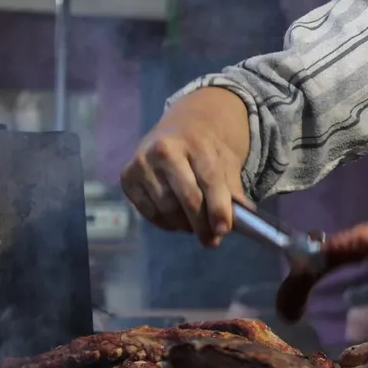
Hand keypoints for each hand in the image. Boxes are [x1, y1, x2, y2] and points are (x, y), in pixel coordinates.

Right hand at [120, 88, 250, 247]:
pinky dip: (166, 223)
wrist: (177, 129)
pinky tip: (177, 219)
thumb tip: (240, 223)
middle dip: (202, 224)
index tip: (223, 230)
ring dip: (184, 225)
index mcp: (195, 142)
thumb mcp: (225, 162)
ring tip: (195, 224)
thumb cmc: (205, 149)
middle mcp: (164, 149)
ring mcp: (142, 163)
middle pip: (187, 198)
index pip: (210, 180)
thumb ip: (232, 190)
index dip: (218, 208)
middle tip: (211, 239)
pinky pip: (149, 213)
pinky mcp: (127, 177)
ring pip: (167, 209)